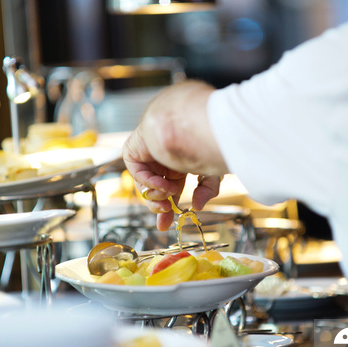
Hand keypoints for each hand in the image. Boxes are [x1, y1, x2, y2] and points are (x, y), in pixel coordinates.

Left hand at [122, 81, 227, 230]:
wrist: (192, 122)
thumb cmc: (204, 138)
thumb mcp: (212, 169)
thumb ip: (207, 189)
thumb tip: (198, 206)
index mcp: (178, 166)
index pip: (169, 192)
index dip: (168, 210)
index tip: (169, 225)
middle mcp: (162, 162)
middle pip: (154, 192)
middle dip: (158, 207)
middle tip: (165, 216)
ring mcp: (148, 156)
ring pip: (143, 185)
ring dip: (155, 195)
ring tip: (168, 195)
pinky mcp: (135, 150)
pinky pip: (136, 172)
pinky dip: (147, 182)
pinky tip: (161, 185)